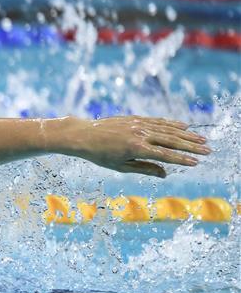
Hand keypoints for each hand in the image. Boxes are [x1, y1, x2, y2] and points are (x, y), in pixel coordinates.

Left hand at [56, 116, 210, 177]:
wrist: (84, 135)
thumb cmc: (100, 155)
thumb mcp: (121, 166)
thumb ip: (145, 169)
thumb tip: (165, 174)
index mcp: (136, 148)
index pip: (165, 155)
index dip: (182, 159)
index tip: (196, 162)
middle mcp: (140, 134)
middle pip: (171, 140)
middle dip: (191, 146)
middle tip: (207, 150)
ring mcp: (138, 124)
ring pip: (167, 129)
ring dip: (186, 134)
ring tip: (201, 139)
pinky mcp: (135, 118)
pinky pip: (157, 121)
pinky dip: (172, 124)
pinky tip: (184, 127)